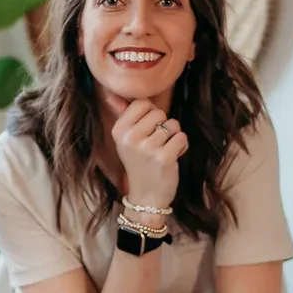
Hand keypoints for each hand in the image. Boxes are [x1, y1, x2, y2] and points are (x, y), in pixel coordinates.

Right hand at [104, 94, 187, 208]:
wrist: (146, 197)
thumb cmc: (139, 164)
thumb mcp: (125, 140)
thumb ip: (122, 116)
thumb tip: (111, 95)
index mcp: (119, 130)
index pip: (142, 103)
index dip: (150, 115)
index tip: (146, 131)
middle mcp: (130, 137)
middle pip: (159, 112)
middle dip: (163, 126)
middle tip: (155, 145)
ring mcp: (147, 148)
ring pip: (173, 125)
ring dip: (173, 138)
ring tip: (163, 152)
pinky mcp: (164, 157)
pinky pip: (182, 137)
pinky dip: (181, 147)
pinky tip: (172, 158)